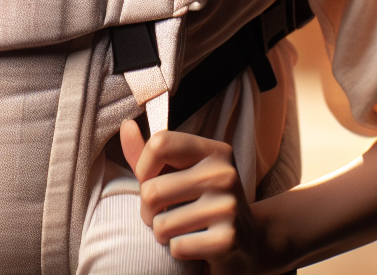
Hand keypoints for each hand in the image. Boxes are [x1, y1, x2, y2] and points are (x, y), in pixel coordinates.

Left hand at [120, 119, 276, 274]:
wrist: (250, 243)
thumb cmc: (202, 202)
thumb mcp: (179, 173)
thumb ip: (148, 154)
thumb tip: (126, 126)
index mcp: (213, 150)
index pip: (160, 143)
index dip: (143, 167)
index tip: (151, 180)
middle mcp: (223, 174)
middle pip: (151, 190)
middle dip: (148, 211)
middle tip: (165, 213)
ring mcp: (228, 207)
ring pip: (161, 225)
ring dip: (163, 233)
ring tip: (182, 228)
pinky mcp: (228, 240)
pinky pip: (177, 247)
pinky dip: (179, 251)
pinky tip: (196, 244)